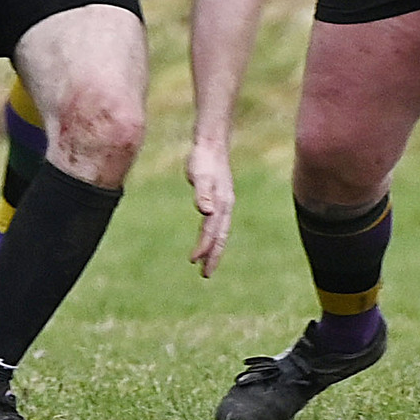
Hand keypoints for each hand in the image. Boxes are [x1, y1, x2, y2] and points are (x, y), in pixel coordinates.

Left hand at [186, 139, 233, 277]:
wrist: (212, 143)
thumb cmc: (203, 159)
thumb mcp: (200, 175)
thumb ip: (203, 193)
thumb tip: (206, 212)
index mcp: (221, 203)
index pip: (212, 231)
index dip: (204, 248)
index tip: (194, 262)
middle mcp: (225, 206)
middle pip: (220, 236)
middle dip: (214, 255)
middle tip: (205, 275)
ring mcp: (224, 202)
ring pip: (220, 231)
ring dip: (214, 248)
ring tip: (205, 264)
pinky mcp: (220, 198)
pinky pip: (217, 223)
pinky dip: (213, 235)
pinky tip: (206, 239)